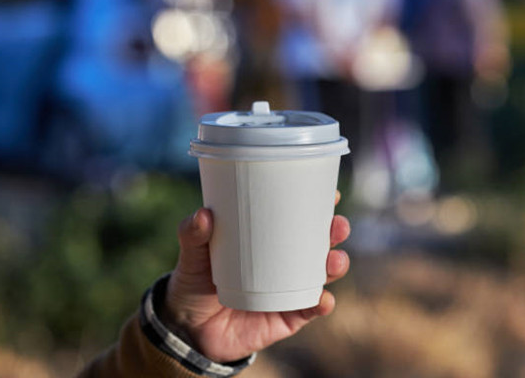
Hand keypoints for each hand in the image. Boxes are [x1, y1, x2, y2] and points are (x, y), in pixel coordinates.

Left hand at [161, 193, 350, 362]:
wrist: (188, 331)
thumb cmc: (193, 283)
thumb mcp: (191, 256)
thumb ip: (193, 235)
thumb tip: (203, 215)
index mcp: (266, 240)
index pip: (297, 218)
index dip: (318, 205)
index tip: (332, 193)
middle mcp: (283, 263)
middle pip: (318, 243)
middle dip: (335, 232)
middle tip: (337, 225)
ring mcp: (288, 290)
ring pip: (322, 274)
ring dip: (336, 265)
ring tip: (334, 260)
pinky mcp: (286, 318)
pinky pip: (310, 310)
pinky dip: (321, 304)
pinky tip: (324, 299)